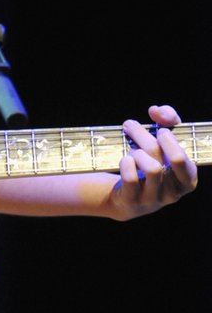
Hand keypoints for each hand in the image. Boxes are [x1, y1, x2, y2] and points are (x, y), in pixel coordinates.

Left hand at [110, 104, 197, 219]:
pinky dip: (126, 163)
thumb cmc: (151, 161)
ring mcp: (153, 199)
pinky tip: (125, 160)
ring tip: (130, 148)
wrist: (127, 194)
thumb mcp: (164, 141)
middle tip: (131, 126)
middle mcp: (173, 192)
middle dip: (145, 136)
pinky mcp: (133, 201)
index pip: (183, 160)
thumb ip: (168, 119)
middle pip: (165, 158)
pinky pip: (131, 178)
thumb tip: (156, 111)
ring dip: (137, 151)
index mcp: (187, 179)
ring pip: (152, 168)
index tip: (159, 130)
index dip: (171, 141)